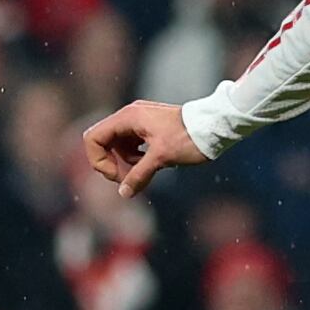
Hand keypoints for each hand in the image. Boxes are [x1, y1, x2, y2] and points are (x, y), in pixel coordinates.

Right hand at [82, 100, 207, 197]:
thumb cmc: (190, 137)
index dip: (98, 160)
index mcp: (128, 117)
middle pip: (103, 143)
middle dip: (112, 164)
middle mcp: (131, 116)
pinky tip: (153, 165)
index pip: (93, 138)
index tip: (116, 176)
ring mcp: (141, 122)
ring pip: (118, 146)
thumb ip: (139, 175)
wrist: (216, 126)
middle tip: (129, 179)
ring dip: (126, 163)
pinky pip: (133, 146)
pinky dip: (137, 159)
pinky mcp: (151, 130)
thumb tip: (124, 193)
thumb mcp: (162, 158)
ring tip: (147, 170)